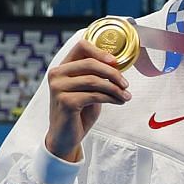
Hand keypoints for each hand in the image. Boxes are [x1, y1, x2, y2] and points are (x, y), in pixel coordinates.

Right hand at [45, 37, 129, 162]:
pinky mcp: (65, 101)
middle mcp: (57, 74)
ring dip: (115, 88)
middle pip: (90, 63)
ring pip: (94, 80)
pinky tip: (118, 101)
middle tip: (126, 84)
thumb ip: (96, 76)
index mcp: (62, 67)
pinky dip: (111, 98)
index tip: (116, 62)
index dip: (100, 51)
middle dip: (113, 73)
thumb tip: (117, 65)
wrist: (65, 137)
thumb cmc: (79, 112)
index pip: (81, 46)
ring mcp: (58, 87)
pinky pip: (95, 95)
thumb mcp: (88, 90)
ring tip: (126, 96)